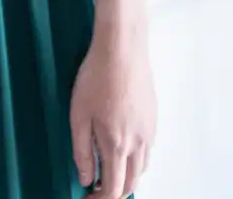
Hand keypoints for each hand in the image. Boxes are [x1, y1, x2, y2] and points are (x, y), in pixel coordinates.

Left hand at [70, 22, 155, 197]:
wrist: (122, 48)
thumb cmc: (96, 77)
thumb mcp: (78, 116)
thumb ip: (82, 152)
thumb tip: (86, 178)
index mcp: (117, 144)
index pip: (113, 189)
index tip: (85, 197)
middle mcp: (138, 142)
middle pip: (132, 183)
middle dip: (114, 193)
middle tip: (95, 189)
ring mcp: (150, 130)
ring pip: (143, 168)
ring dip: (126, 177)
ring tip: (107, 170)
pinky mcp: (154, 117)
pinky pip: (148, 150)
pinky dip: (136, 160)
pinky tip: (122, 149)